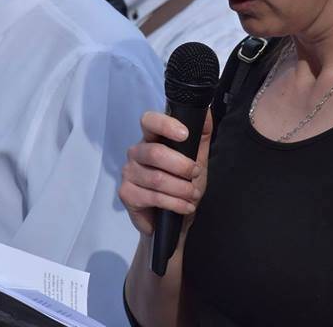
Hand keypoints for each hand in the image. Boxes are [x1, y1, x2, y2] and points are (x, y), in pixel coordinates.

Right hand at [119, 110, 211, 235]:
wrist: (174, 221)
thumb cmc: (183, 184)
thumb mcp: (197, 158)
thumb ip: (201, 135)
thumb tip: (206, 111)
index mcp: (151, 139)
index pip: (149, 121)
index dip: (165, 125)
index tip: (184, 134)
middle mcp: (136, 152)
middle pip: (155, 152)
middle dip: (182, 166)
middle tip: (196, 174)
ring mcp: (128, 173)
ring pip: (156, 178)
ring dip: (181, 188)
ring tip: (192, 195)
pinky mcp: (126, 193)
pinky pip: (152, 197)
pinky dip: (174, 203)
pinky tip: (184, 206)